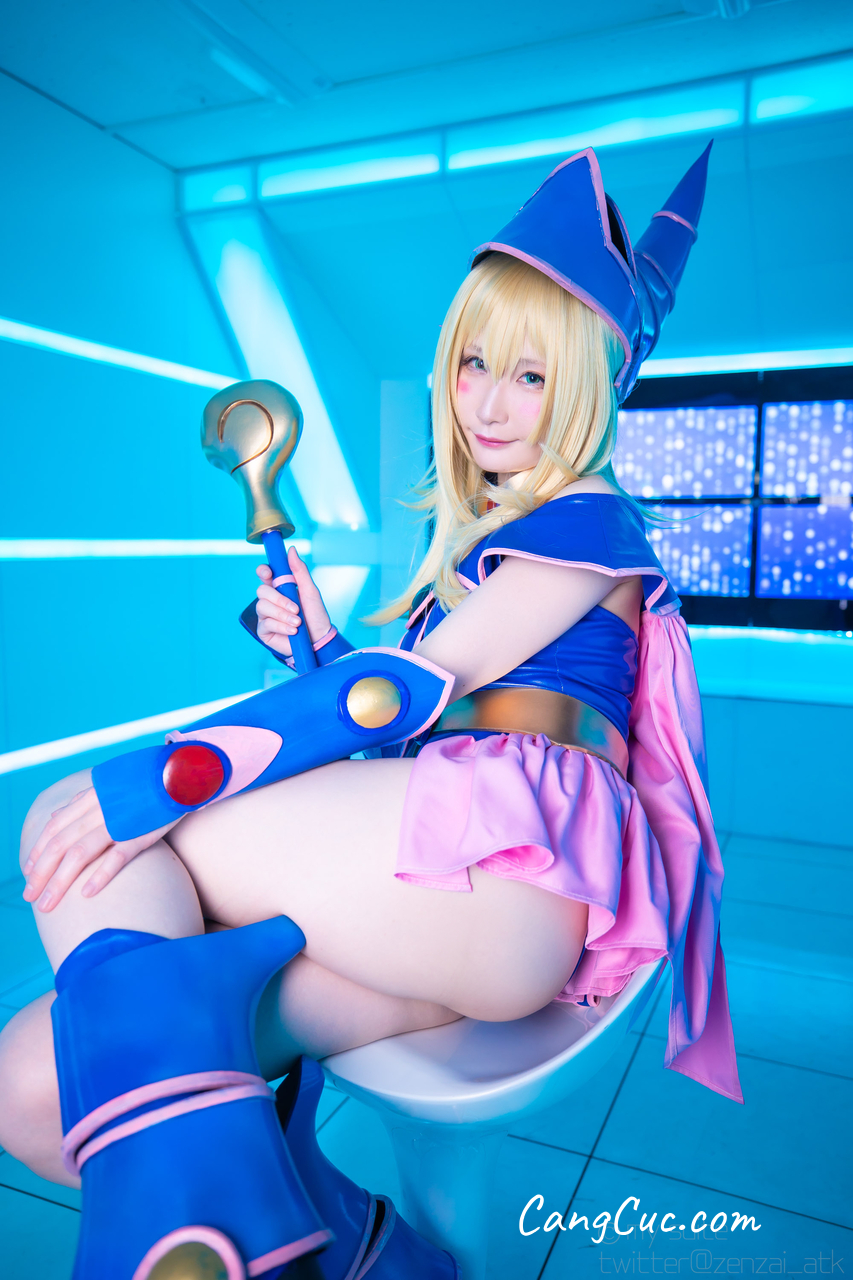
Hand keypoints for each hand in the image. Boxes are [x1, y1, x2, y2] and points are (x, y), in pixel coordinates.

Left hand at [22, 788, 176, 911]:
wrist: (184, 772)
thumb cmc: (146, 783)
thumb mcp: (109, 787)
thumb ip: (81, 802)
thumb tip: (55, 817)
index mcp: (92, 797)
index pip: (55, 828)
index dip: (39, 851)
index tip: (29, 872)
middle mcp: (100, 808)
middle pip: (60, 844)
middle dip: (41, 873)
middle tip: (31, 897)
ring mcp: (120, 820)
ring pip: (80, 852)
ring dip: (60, 881)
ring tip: (48, 904)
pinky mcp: (142, 832)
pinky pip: (117, 856)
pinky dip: (100, 875)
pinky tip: (86, 893)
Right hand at [255, 545, 331, 658]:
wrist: (319, 639)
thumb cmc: (315, 615)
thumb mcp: (310, 591)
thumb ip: (300, 571)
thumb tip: (291, 550)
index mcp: (280, 587)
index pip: (265, 575)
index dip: (263, 571)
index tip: (268, 573)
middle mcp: (271, 600)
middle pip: (261, 590)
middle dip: (279, 599)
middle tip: (295, 608)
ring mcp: (266, 615)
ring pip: (262, 607)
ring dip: (282, 614)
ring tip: (297, 621)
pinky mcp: (264, 630)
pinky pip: (265, 623)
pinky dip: (281, 626)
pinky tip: (292, 630)